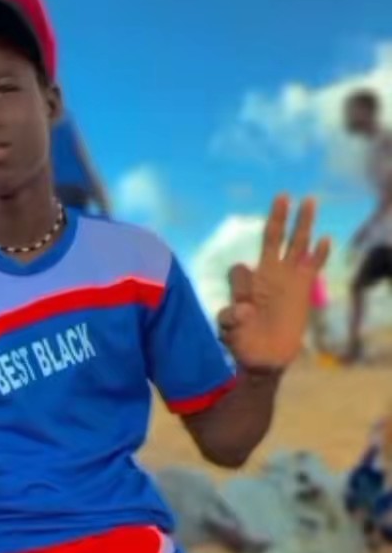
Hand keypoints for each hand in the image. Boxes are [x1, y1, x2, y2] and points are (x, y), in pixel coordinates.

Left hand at [217, 194, 330, 370]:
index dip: (238, 287)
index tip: (243, 311)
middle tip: (282, 195)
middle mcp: (266, 275)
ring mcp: (286, 279)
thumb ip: (231, 318)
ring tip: (309, 201)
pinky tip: (324, 239)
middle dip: (277, 218)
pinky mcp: (303, 289)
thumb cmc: (241, 340)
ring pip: (296, 245)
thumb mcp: (229, 329)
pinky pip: (312, 267)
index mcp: (244, 283)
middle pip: (272, 239)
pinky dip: (318, 254)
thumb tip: (243, 309)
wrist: (263, 357)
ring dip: (302, 225)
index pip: (239, 271)